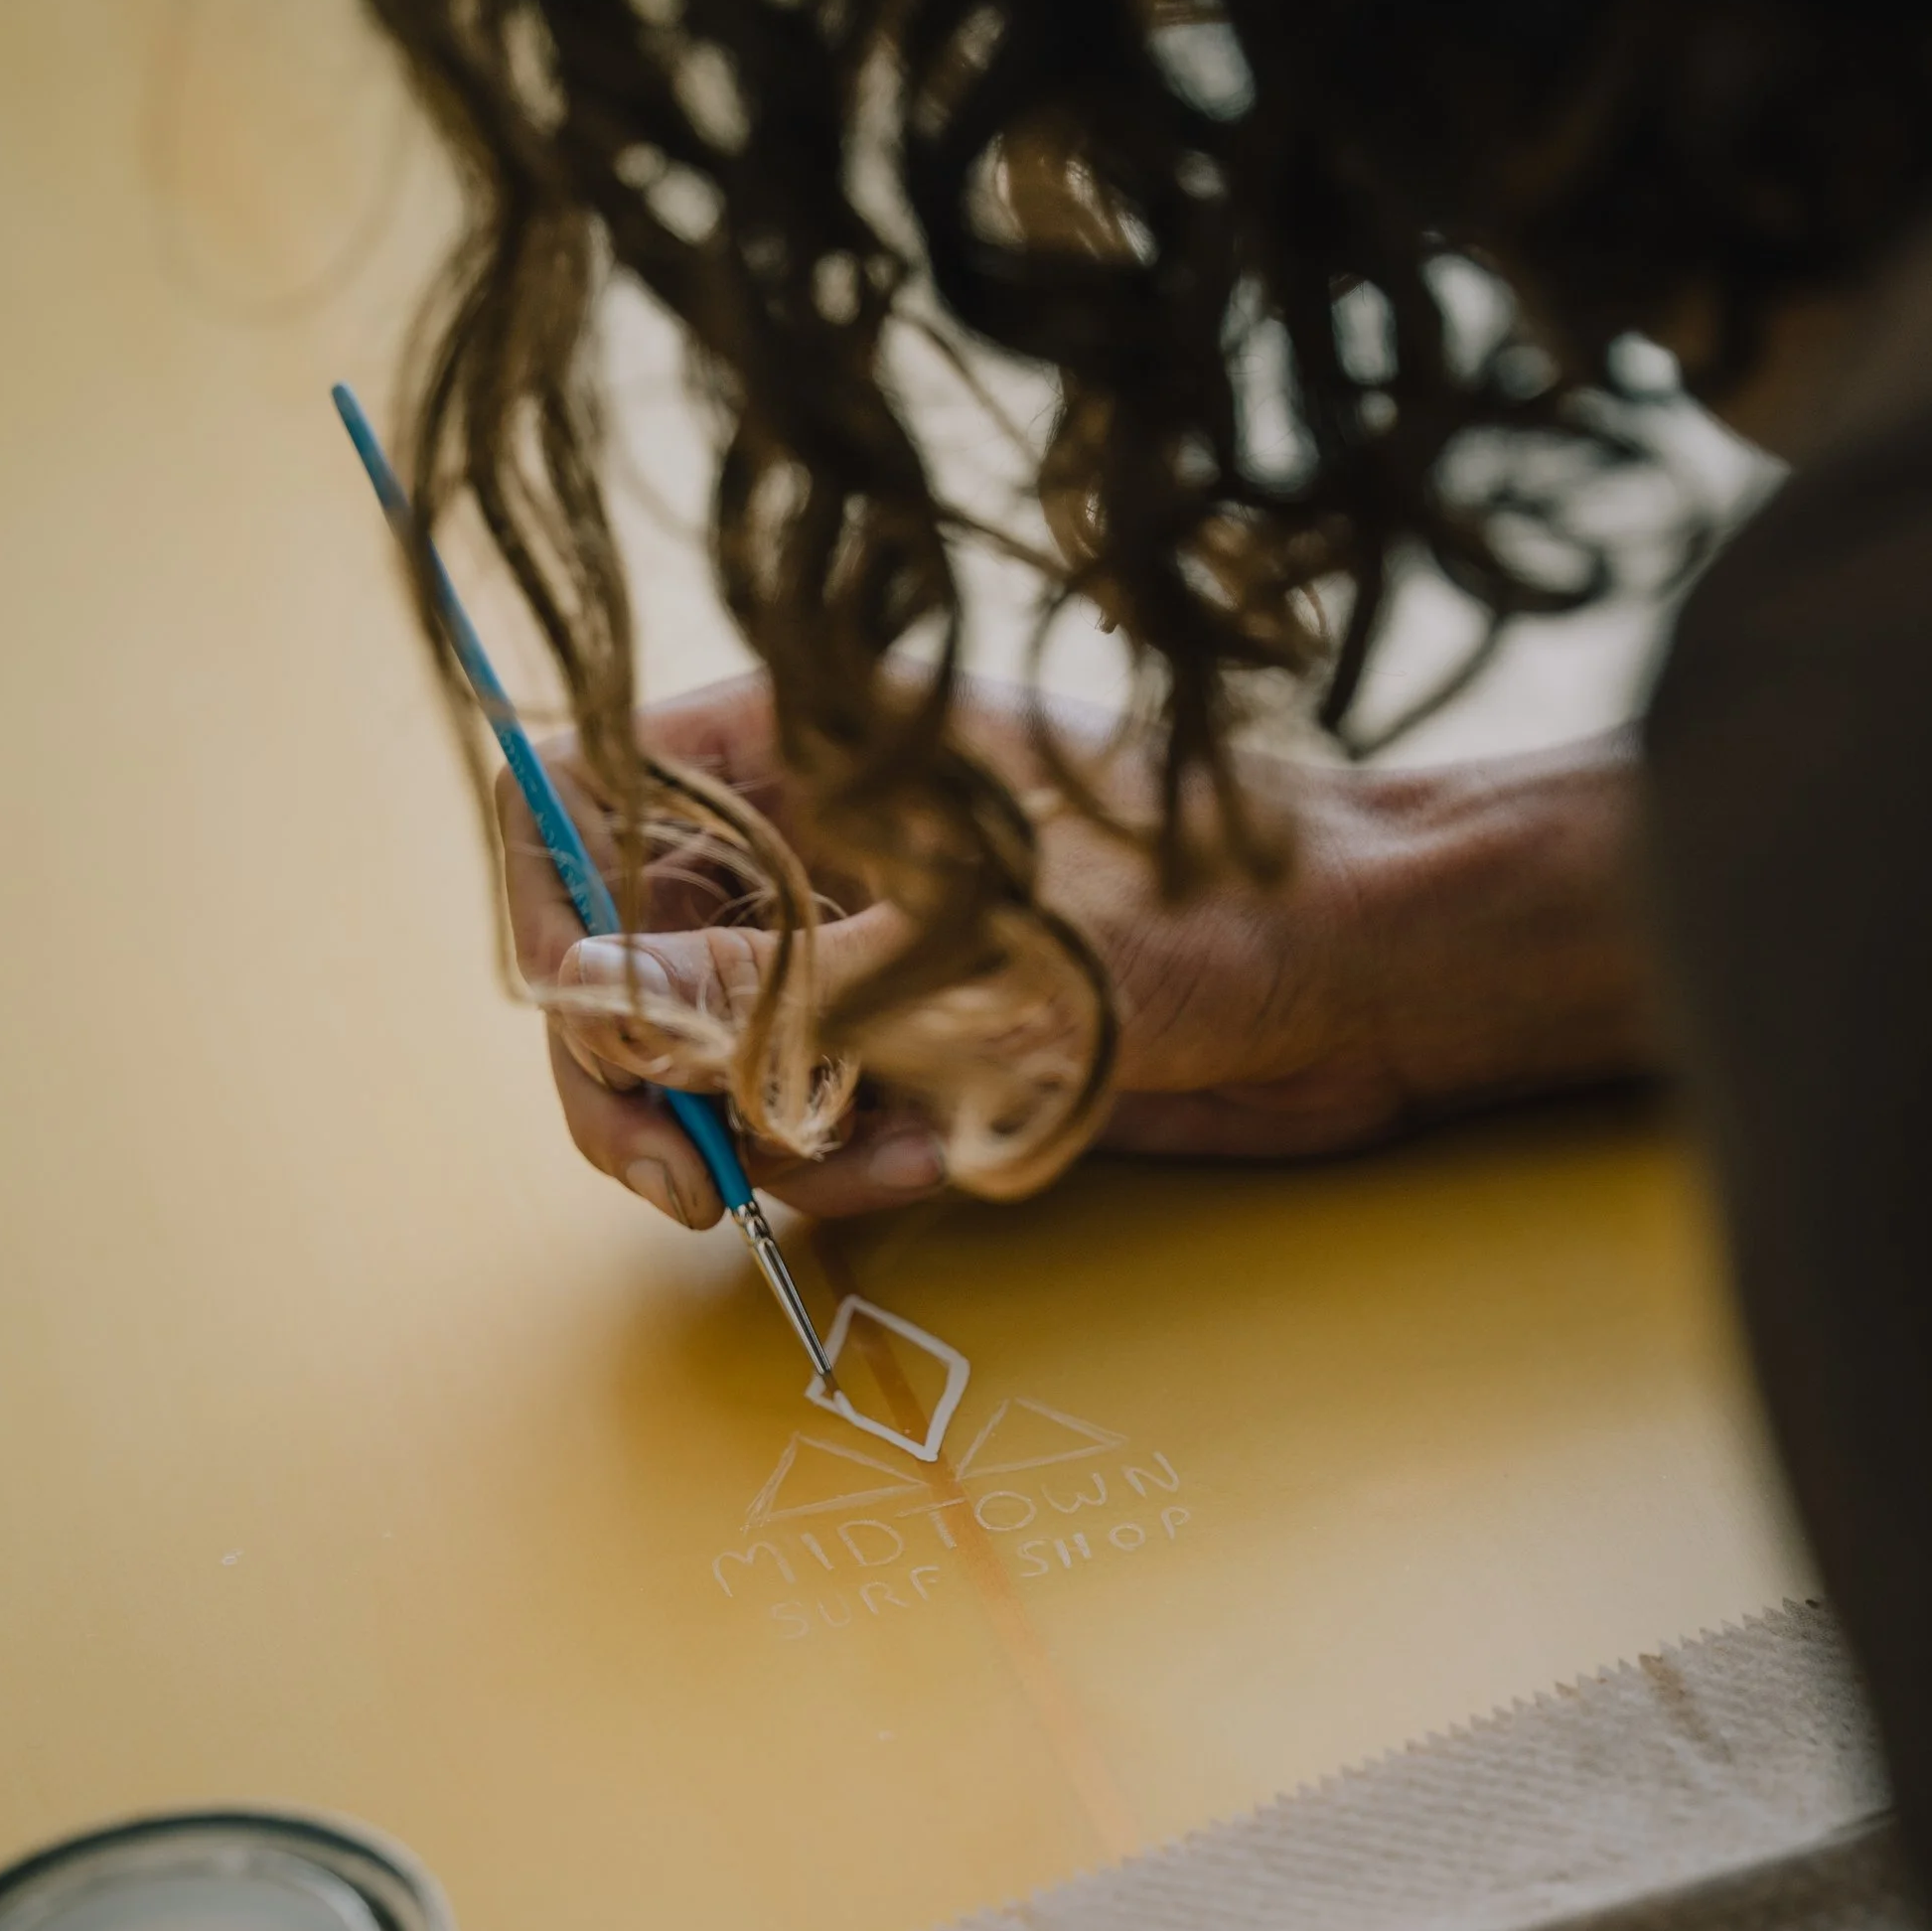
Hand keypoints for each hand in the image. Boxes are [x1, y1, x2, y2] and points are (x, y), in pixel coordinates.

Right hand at [503, 678, 1659, 1223]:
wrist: (1375, 979)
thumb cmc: (1208, 903)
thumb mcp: (969, 951)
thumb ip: (763, 990)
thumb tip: (584, 999)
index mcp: (805, 742)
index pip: (587, 795)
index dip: (556, 910)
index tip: (588, 1022)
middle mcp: (808, 841)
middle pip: (620, 961)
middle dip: (640, 1083)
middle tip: (689, 1188)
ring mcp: (856, 948)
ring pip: (707, 1068)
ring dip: (771, 1143)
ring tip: (894, 1151)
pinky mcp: (910, 1051)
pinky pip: (811, 1134)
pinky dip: (859, 1169)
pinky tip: (956, 1155)